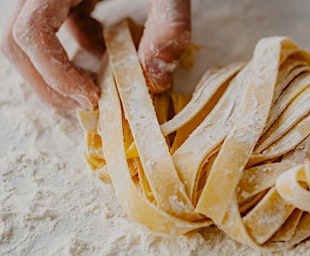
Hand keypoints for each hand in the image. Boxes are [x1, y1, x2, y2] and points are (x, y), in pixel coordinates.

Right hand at [1, 0, 189, 109]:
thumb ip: (169, 23)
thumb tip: (157, 79)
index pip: (29, 34)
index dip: (53, 75)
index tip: (91, 98)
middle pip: (18, 41)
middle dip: (47, 82)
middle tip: (85, 104)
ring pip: (32, 35)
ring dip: (58, 67)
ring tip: (95, 86)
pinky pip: (55, 21)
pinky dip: (75, 44)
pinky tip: (105, 49)